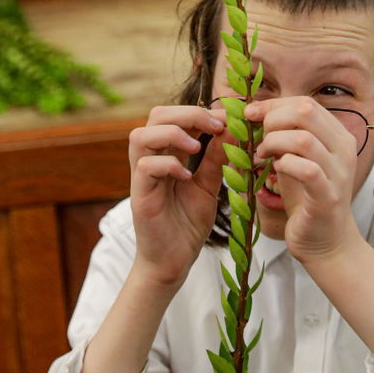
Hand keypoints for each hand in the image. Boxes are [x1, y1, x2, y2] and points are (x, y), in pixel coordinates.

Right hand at [126, 104, 229, 287]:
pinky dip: (168, 165)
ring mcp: (142, 178)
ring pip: (140, 135)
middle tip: (215, 126)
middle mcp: (152, 160)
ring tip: (196, 147)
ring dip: (172, 133)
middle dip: (188, 113)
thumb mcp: (209, 185)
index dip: (202, 111)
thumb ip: (217, 158)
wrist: (173, 261)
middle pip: (156, 115)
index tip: (229, 119)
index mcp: (168, 154)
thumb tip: (234, 128)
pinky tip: (186, 176)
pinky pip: (144, 167)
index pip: (175, 115)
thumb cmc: (188, 223)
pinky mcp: (139, 196)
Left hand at [247, 96, 360, 263]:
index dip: (274, 105)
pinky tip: (275, 170)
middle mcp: (344, 150)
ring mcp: (339, 174)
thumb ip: (286, 138)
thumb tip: (257, 114)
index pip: (306, 104)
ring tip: (262, 156)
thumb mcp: (297, 161)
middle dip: (272, 119)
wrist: (327, 243)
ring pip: (303, 139)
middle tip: (257, 138)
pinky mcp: (329, 197)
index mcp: (338, 137)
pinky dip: (285, 165)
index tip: (250, 114)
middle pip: (306, 112)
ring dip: (273, 143)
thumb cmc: (308, 200)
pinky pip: (307, 170)